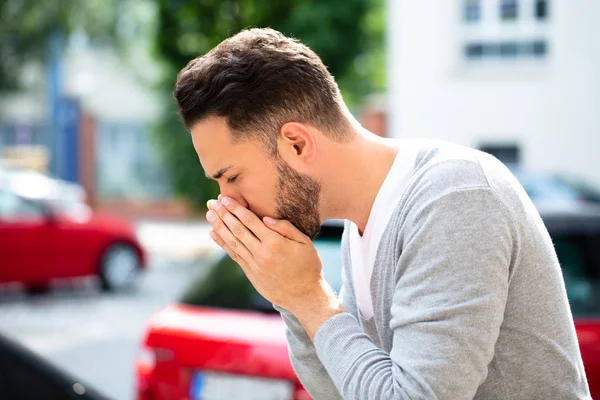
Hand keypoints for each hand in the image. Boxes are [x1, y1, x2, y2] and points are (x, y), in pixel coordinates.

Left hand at [206, 196, 342, 337]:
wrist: (304, 295)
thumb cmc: (308, 266)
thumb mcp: (305, 243)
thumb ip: (286, 228)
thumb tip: (265, 219)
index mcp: (275, 243)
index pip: (250, 221)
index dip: (236, 209)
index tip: (225, 199)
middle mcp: (261, 253)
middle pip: (237, 230)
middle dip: (223, 214)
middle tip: (211, 202)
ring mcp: (254, 264)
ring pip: (232, 242)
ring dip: (219, 226)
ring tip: (209, 214)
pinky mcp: (250, 273)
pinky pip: (233, 254)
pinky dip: (222, 243)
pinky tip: (213, 233)